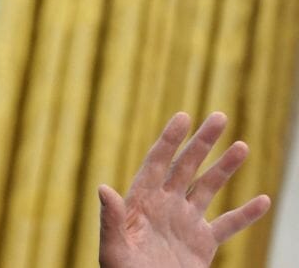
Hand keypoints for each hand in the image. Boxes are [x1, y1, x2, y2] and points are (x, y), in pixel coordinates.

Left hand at [98, 112, 270, 266]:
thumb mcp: (114, 249)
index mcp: (141, 202)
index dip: (170, 140)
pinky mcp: (202, 243)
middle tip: (219, 117)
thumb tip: (104, 188)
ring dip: (225, 168)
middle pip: (185, 167)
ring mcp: (184, 223)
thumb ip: (112, 220)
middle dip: (202, 142)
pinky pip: (228, 225)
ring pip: (208, 188)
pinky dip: (246, 215)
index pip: (157, 163)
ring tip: (242, 146)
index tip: (184, 117)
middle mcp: (164, 206)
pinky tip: (263, 200)